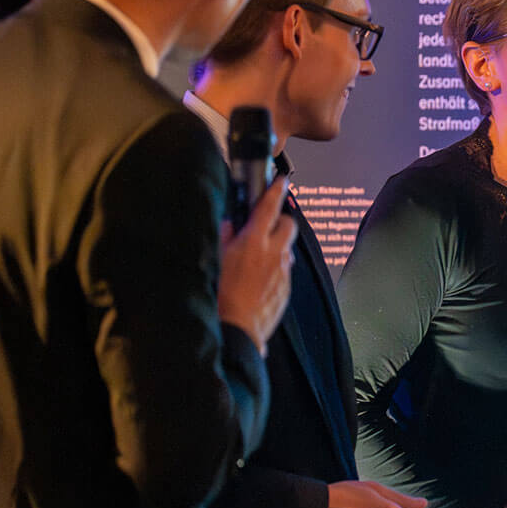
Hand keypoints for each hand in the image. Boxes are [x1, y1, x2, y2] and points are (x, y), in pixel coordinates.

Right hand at [218, 176, 295, 352]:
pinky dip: (275, 268)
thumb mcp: (218, 258)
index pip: (269, 207)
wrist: (238, 326)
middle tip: (266, 227)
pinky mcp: (287, 286)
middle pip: (289, 225)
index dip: (276, 191)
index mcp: (254, 241)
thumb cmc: (223, 294)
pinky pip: (285, 269)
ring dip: (276, 247)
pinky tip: (259, 279)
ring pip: (287, 248)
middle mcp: (273, 253)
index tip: (281, 181)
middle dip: (280, 222)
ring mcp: (283, 270)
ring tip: (257, 258)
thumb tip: (232, 225)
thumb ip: (227, 236)